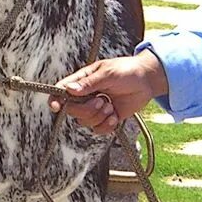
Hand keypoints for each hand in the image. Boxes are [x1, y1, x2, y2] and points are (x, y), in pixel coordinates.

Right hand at [49, 51, 168, 134]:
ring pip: (84, 122)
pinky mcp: (106, 118)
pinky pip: (98, 130)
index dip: (55, 99)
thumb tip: (69, 89)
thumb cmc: (127, 71)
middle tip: (103, 101)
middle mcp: (85, 96)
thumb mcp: (108, 73)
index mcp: (81, 81)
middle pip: (72, 111)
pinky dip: (107, 126)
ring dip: (99, 117)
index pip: (61, 91)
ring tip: (111, 106)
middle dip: (87, 109)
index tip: (55, 107)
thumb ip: (89, 83)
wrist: (147, 81)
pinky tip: (115, 115)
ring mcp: (95, 108)